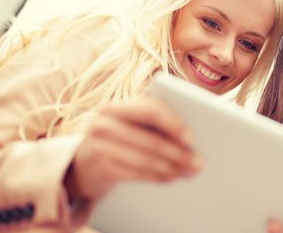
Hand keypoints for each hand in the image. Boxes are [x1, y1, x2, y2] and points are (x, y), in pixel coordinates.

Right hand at [64, 97, 201, 200]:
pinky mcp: (99, 167)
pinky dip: (157, 176)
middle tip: (199, 163)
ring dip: (172, 167)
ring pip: (146, 158)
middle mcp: (105, 121)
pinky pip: (136, 173)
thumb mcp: (131, 125)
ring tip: (190, 172)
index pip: (151, 110)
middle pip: (151, 139)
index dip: (174, 124)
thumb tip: (192, 140)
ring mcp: (99, 145)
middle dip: (179, 153)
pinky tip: (172, 177)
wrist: (82, 164)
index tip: (192, 138)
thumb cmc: (120, 139)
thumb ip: (155, 124)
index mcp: (118, 106)